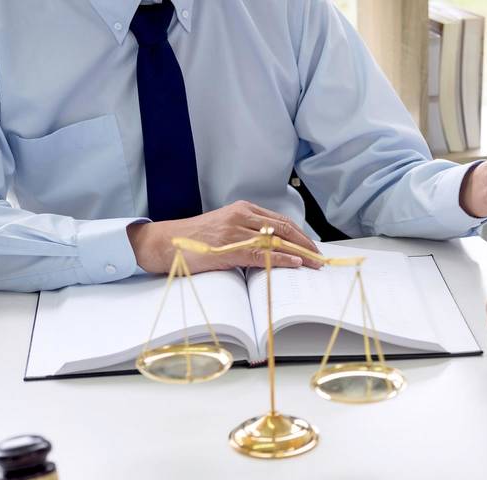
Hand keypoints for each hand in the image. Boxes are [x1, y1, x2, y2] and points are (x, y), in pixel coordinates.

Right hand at [127, 200, 322, 273]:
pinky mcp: (229, 248)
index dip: (300, 234)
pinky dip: (281, 259)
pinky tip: (295, 263)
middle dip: (306, 243)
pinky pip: (262, 254)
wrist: (166, 242)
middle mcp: (242, 216)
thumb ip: (247, 232)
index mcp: (242, 209)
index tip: (313, 246)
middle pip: (283, 229)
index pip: (280, 221)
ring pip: (276, 241)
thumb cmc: (195, 239)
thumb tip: (271, 248)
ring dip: (300, 253)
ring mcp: (236, 231)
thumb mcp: (225, 228)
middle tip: (320, 256)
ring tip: (314, 263)